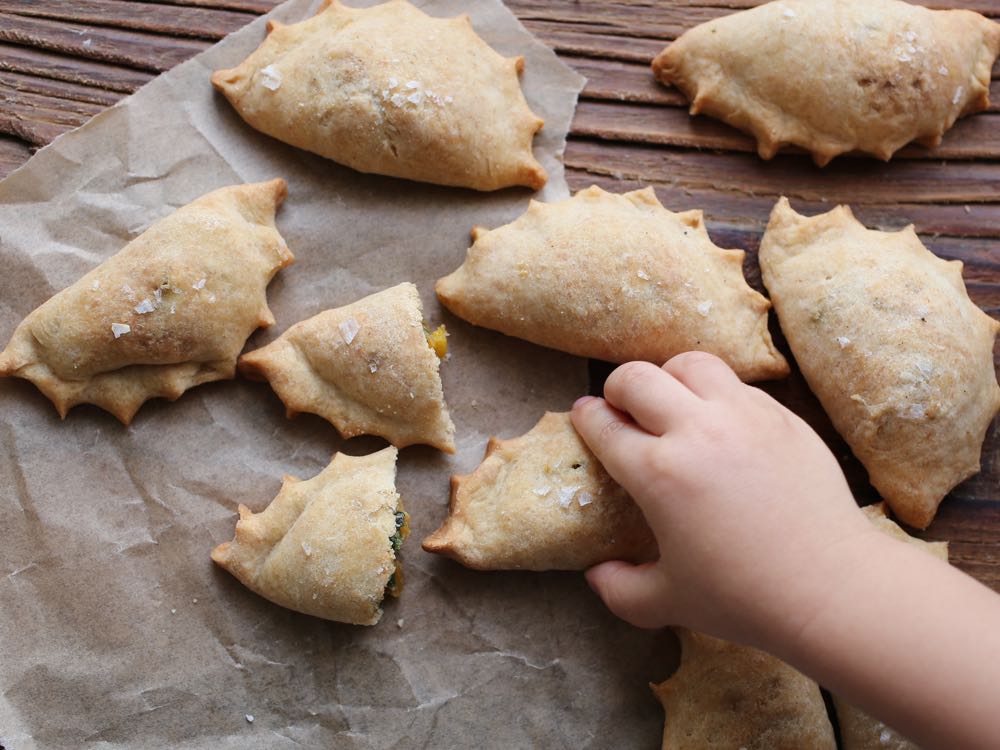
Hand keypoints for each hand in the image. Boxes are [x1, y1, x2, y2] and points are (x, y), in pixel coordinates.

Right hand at [571, 352, 876, 647]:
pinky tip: (722, 426)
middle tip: (622, 409)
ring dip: (670, 377)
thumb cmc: (745, 597)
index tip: (584, 417)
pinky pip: (738, 385)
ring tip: (673, 403)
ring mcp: (745, 418)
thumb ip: (619, 589)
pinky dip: (718, 395)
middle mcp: (697, 432)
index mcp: (658, 473)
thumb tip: (596, 573)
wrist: (831, 589)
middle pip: (638, 377)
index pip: (604, 425)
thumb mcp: (667, 602)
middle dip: (618, 388)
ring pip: (691, 363)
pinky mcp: (783, 418)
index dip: (586, 418)